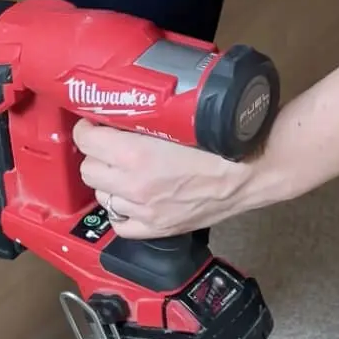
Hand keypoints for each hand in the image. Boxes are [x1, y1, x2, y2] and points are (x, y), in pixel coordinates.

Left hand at [73, 120, 256, 236]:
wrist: (252, 173)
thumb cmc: (221, 142)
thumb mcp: (177, 120)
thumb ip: (144, 117)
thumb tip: (118, 109)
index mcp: (136, 154)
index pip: (86, 139)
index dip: (87, 128)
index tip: (94, 124)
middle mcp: (134, 185)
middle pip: (88, 168)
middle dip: (96, 154)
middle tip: (109, 145)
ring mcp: (144, 210)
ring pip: (101, 195)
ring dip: (107, 181)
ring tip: (123, 170)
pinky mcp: (157, 228)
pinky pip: (120, 223)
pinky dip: (120, 210)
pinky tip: (130, 198)